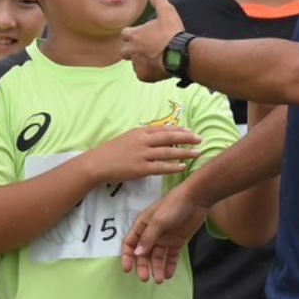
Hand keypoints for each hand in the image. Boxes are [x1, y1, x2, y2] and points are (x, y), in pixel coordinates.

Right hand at [83, 126, 200, 185]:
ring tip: (197, 153)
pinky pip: (161, 167)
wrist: (98, 163)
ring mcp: (142, 155)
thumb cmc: (111, 151)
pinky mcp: (141, 168)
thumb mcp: (127, 138)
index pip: (164, 129)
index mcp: (140, 132)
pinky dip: (173, 167)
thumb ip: (143, 137)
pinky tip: (183, 167)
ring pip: (168, 152)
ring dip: (184, 152)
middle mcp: (143, 141)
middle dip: (187, 138)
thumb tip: (158, 138)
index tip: (191, 131)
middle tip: (200, 139)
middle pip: (169, 138)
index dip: (179, 130)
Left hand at [121, 0, 185, 82]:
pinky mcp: (144, 76)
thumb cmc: (171, 33)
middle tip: (145, 48)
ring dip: (141, 61)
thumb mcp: (167, 12)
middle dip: (131, 49)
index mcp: (134, 35)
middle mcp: (132, 50)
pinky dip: (148, 72)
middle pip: (124, 51)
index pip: (125, 34)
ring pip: (134, 63)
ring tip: (154, 59)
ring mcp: (137, 64)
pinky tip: (157, 68)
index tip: (139, 34)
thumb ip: (158, 0)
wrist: (179, 54)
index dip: (132, 34)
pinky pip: (142, 74)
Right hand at [121, 191, 208, 283]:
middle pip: (144, 253)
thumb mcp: (158, 221)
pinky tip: (169, 275)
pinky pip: (172, 256)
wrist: (196, 199)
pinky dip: (170, 266)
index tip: (128, 270)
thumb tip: (137, 254)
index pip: (131, 243)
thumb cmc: (173, 205)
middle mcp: (152, 233)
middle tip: (146, 278)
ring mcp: (165, 238)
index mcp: (143, 225)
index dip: (128, 256)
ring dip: (157, 268)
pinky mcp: (178, 241)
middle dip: (143, 266)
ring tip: (159, 280)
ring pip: (157, 257)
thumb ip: (148, 238)